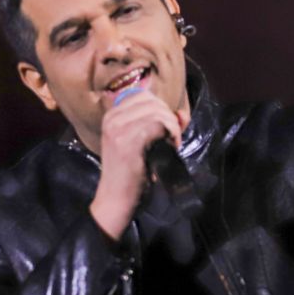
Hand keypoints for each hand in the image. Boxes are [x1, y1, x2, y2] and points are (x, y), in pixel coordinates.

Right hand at [89, 90, 188, 239]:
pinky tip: (171, 147)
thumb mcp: (139, 143)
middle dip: (169, 118)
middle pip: (152, 102)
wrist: (115, 198)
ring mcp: (118, 129)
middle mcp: (112, 119)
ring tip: (172, 144)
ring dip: (172, 127)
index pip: (143, 96)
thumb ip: (158, 124)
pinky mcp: (128, 141)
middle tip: (172, 139)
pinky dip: (170, 134)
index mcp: (111, 115)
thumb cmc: (130, 173)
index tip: (168, 128)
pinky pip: (157, 125)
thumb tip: (182, 114)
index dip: (162, 109)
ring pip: (157, 112)